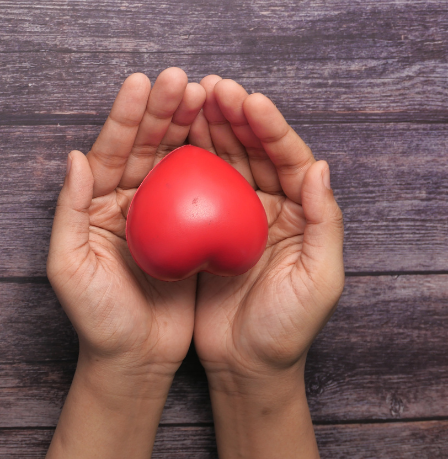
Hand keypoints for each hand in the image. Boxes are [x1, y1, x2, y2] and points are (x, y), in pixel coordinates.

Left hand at [46, 68, 204, 458]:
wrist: (134, 358)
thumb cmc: (96, 318)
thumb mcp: (69, 267)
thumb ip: (68, 211)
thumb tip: (75, 157)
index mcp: (94, 204)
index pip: (110, 151)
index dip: (125, 117)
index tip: (143, 83)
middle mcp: (125, 202)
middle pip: (144, 147)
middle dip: (161, 110)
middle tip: (182, 79)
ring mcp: (160, 215)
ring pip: (175, 161)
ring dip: (189, 127)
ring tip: (208, 94)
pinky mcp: (189, 233)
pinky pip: (203, 191)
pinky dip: (214, 163)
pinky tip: (227, 137)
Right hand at [190, 76, 344, 457]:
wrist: (245, 366)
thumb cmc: (286, 329)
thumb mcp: (318, 281)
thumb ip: (325, 223)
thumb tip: (320, 166)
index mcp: (300, 213)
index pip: (287, 159)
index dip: (269, 127)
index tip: (247, 100)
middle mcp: (267, 207)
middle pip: (251, 151)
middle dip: (233, 116)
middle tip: (211, 87)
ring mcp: (232, 218)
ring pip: (220, 163)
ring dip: (206, 130)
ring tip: (187, 100)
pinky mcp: (201, 232)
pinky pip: (192, 190)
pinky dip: (182, 163)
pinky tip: (167, 142)